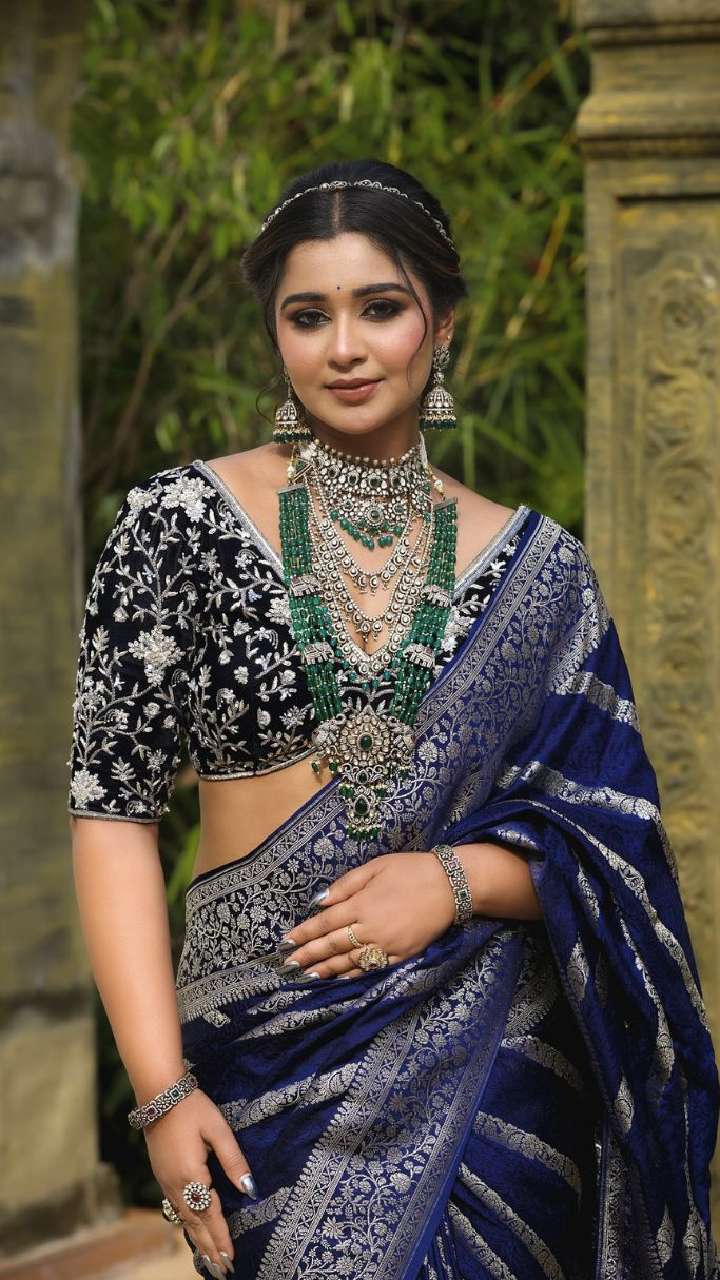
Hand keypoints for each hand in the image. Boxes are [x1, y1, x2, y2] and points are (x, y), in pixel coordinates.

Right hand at [143, 1087, 254, 1276]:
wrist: (158, 1093)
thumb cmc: (192, 1108)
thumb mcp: (218, 1130)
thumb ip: (234, 1161)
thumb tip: (250, 1190)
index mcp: (191, 1175)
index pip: (210, 1213)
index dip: (222, 1237)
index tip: (232, 1258)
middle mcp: (175, 1185)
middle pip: (195, 1224)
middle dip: (209, 1248)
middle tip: (223, 1271)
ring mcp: (165, 1182)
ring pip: (183, 1219)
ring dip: (197, 1241)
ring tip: (209, 1261)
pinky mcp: (161, 1176)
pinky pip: (175, 1209)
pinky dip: (186, 1225)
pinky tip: (191, 1231)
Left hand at [280, 851, 456, 978]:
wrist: (451, 885)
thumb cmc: (411, 870)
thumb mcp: (376, 867)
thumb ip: (346, 885)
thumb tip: (319, 902)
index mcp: (362, 903)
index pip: (325, 923)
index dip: (305, 934)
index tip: (286, 942)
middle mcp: (371, 928)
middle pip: (333, 945)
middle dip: (309, 955)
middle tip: (288, 965)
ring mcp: (386, 945)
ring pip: (349, 961)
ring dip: (325, 970)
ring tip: (306, 976)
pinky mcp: (401, 955)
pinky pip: (371, 968)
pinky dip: (352, 975)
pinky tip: (339, 978)